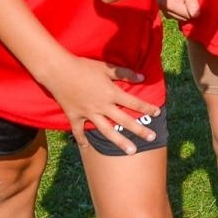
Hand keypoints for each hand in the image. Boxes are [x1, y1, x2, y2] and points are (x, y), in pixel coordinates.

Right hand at [43, 53, 158, 154]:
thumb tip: (142, 77)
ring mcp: (88, 113)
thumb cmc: (84, 67)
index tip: (158, 113)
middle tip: (152, 138)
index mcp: (111, 93)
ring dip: (119, 142)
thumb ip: (125, 73)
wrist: (59, 71)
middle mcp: (102, 106)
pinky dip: (82, 140)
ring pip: (106, 131)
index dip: (147, 107)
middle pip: (124, 121)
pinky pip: (79, 131)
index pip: (134, 103)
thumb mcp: (107, 68)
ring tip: (131, 151)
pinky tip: (87, 148)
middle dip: (139, 130)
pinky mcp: (74, 116)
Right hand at [155, 0, 198, 20]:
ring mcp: (160, 5)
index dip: (196, 11)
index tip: (199, 2)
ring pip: (176, 15)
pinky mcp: (161, 1)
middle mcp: (163, 7)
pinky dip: (178, 8)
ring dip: (184, 10)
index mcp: (170, 5)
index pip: (187, 16)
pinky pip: (171, 11)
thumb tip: (197, 16)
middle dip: (190, 11)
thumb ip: (192, 2)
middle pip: (182, 17)